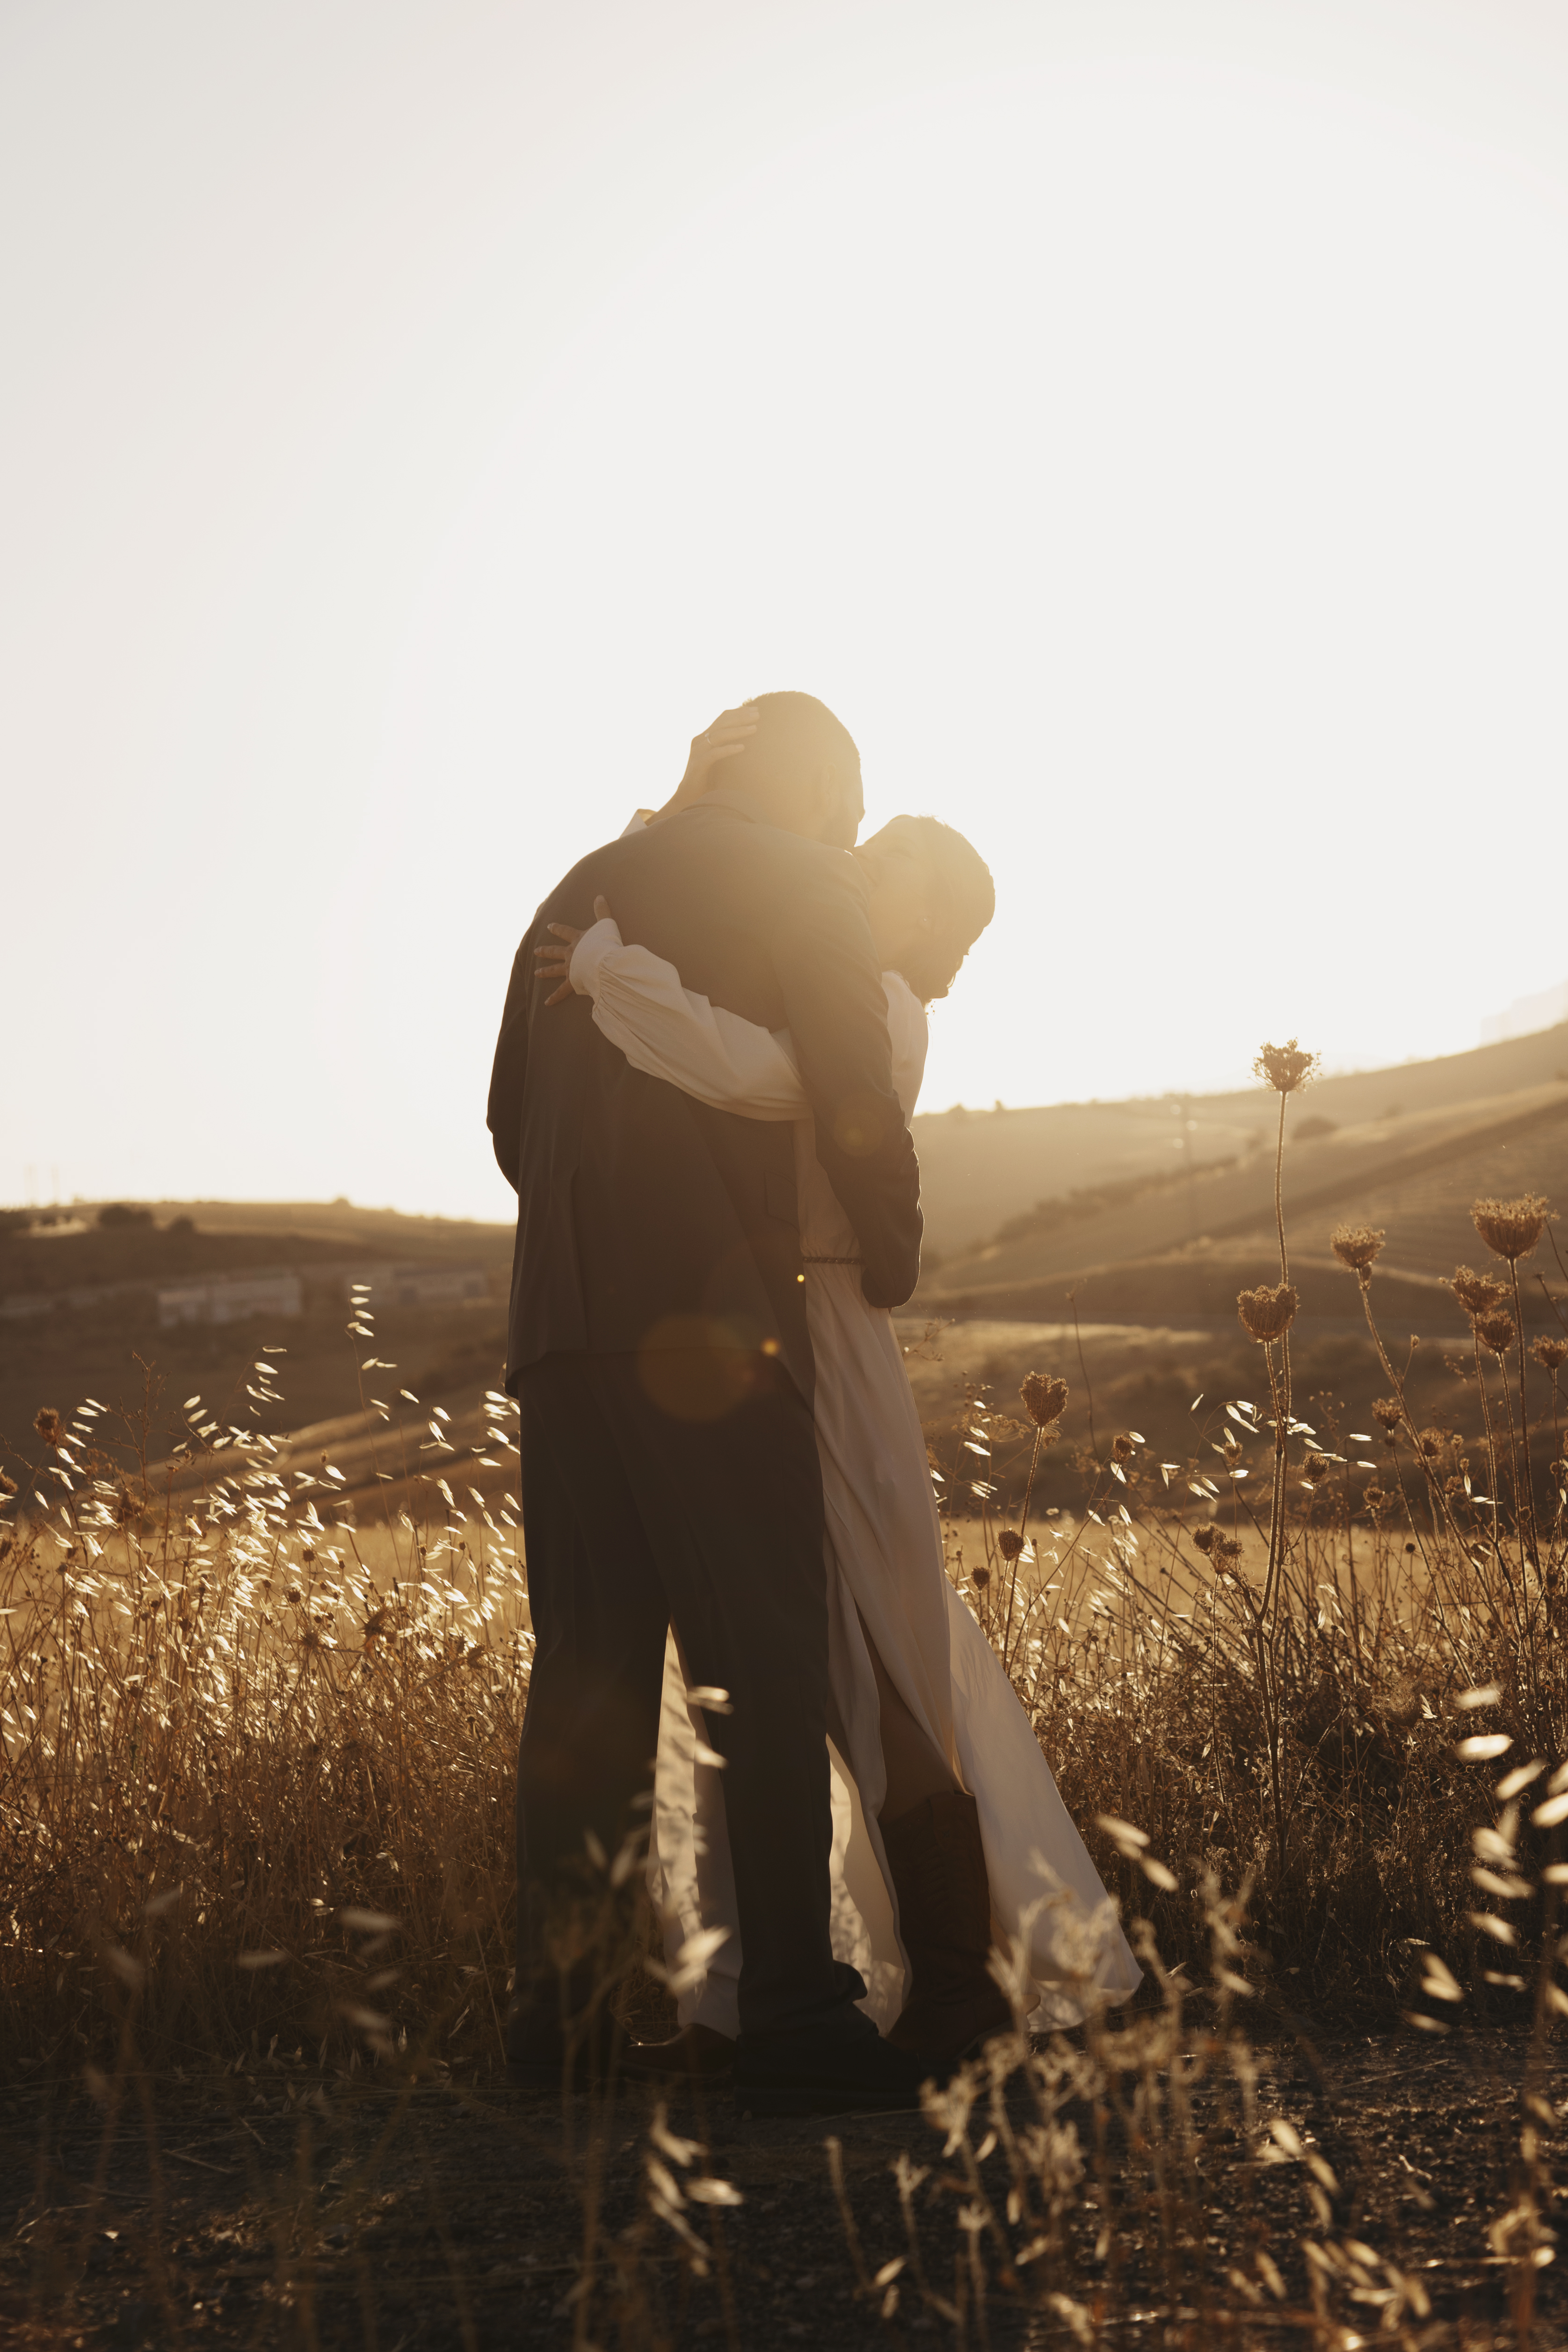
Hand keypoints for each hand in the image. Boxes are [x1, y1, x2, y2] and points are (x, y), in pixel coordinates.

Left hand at [534, 896, 612, 1006]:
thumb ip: (602, 911)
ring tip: (536, 974)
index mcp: (577, 939)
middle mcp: (570, 953)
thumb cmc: (606, 942)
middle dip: (545, 951)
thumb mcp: (605, 923)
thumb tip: (599, 896)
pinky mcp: (572, 982)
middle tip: (536, 951)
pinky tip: (547, 1003)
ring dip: (546, 972)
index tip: (549, 926)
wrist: (602, 960)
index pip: (564, 931)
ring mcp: (569, 968)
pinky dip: (554, 997)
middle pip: (554, 951)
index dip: (557, 928)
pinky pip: (561, 991)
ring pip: (554, 970)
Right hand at [656, 702, 757, 818]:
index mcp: (705, 737)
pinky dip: (728, 750)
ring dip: (738, 731)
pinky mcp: (698, 764)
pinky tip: (742, 748)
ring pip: (719, 736)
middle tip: (758, 715)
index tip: (756, 710)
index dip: (738, 712)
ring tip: (754, 728)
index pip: (722, 718)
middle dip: (741, 717)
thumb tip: (751, 741)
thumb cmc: (708, 778)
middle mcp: (700, 741)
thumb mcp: (720, 759)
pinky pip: (714, 754)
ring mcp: (697, 752)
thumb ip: (729, 747)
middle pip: (722, 723)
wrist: (689, 796)